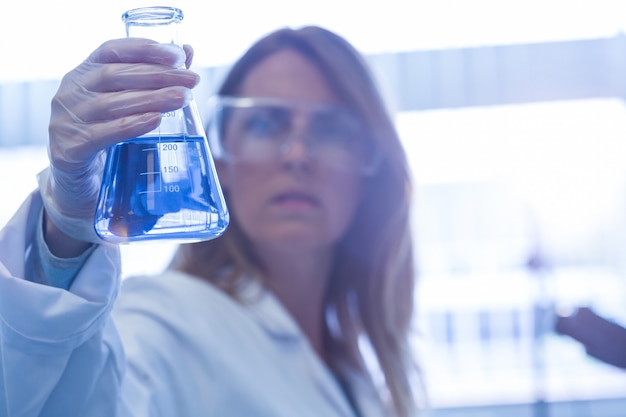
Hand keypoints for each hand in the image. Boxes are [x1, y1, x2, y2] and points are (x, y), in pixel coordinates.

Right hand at [38, 38, 198, 245]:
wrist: (81, 190)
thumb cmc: (108, 141)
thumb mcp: (129, 108)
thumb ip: (154, 81)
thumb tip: (187, 52)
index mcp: (83, 76)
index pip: (111, 51)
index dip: (144, 49)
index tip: (178, 55)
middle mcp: (70, 94)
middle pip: (115, 75)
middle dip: (158, 75)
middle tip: (191, 80)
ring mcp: (65, 122)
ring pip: (111, 104)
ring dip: (152, 98)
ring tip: (183, 98)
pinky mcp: (69, 151)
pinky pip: (102, 135)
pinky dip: (131, 126)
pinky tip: (155, 121)